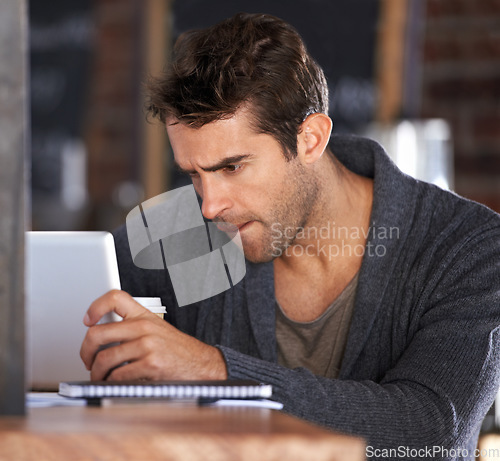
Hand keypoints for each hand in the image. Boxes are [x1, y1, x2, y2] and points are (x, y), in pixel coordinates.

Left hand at [80, 290, 227, 380]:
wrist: (200, 363)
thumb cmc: (176, 349)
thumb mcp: (156, 328)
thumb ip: (132, 327)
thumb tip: (102, 336)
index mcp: (144, 315)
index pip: (114, 298)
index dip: (95, 307)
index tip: (87, 320)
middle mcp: (144, 327)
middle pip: (98, 333)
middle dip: (85, 351)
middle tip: (87, 359)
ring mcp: (147, 345)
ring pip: (104, 358)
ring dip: (96, 372)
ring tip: (100, 376)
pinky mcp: (150, 364)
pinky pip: (118, 375)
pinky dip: (111, 382)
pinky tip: (114, 382)